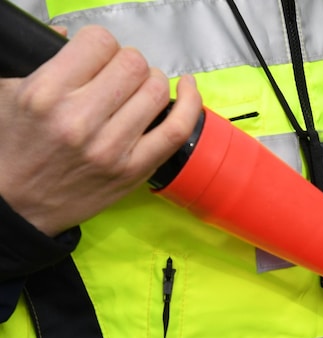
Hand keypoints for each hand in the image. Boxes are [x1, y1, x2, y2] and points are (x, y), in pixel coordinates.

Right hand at [0, 25, 201, 235]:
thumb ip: (43, 60)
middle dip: (129, 63)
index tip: (99, 56)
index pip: (99, 43)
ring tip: (140, 89)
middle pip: (133, 64)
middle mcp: (80, 120)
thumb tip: (72, 35)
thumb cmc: (14, 146)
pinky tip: (188, 89)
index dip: (102, 44)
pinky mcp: (134, 169)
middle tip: (119, 76)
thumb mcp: (8, 93)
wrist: (17, 204)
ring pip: (157, 90)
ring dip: (153, 81)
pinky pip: (177, 129)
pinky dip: (191, 104)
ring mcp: (111, 147)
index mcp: (46, 93)